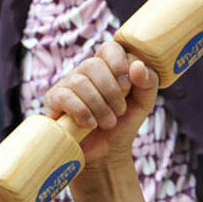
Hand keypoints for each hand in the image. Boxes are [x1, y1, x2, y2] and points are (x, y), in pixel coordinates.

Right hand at [43, 40, 158, 170]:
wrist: (106, 153)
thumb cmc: (124, 124)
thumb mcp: (144, 104)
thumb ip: (148, 83)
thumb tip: (137, 66)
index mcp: (107, 66)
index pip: (109, 48)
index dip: (118, 64)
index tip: (127, 86)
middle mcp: (85, 71)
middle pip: (93, 65)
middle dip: (111, 91)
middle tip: (120, 111)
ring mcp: (67, 84)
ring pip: (79, 82)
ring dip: (99, 106)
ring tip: (108, 122)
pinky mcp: (54, 100)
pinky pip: (65, 97)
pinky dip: (82, 112)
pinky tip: (90, 124)